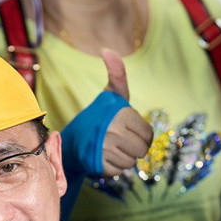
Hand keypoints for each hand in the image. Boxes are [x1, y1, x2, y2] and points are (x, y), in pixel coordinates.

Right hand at [99, 48, 152, 175]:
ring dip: (124, 158)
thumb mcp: (111, 94)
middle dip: (134, 148)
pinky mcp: (98, 164)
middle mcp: (113, 131)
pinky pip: (118, 171)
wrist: (72, 139)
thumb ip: (117, 73)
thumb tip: (106, 49)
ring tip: (112, 148)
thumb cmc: (99, 116)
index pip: (148, 135)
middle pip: (142, 150)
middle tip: (122, 141)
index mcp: (122, 114)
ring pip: (131, 162)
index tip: (131, 131)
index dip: (142, 135)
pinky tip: (104, 157)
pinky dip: (113, 167)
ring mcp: (105, 148)